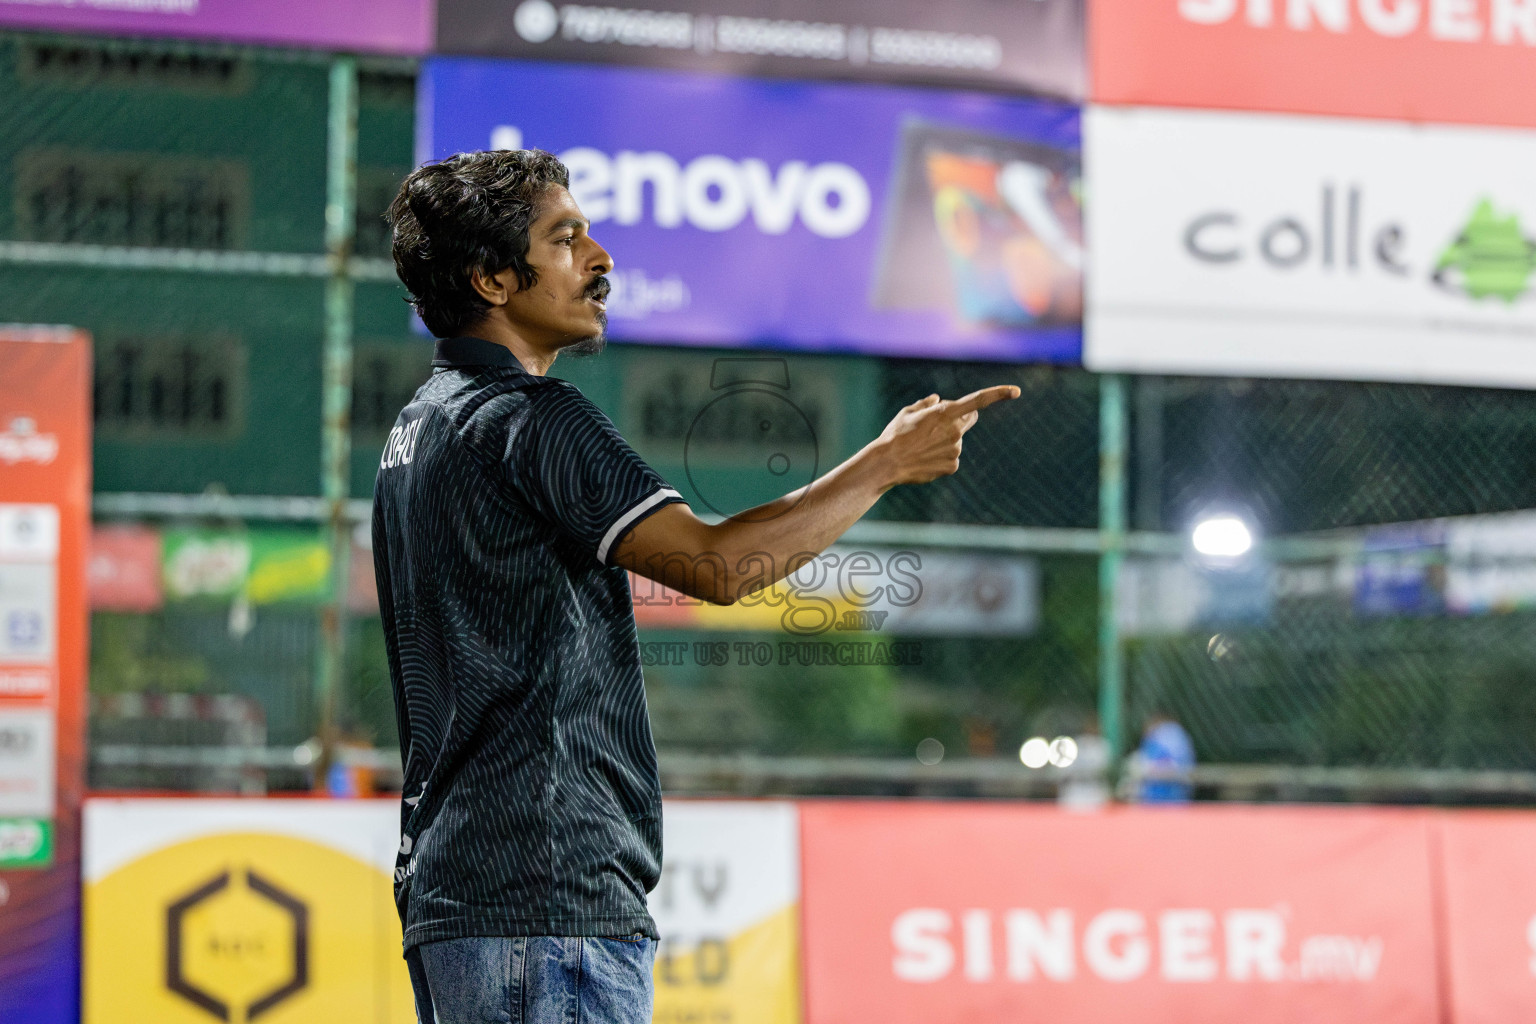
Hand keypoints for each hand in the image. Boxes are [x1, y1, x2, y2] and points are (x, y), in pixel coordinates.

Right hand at [873, 385, 1019, 488]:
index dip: (998, 394)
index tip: (1016, 391)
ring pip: (956, 440)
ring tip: (921, 446)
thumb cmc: (895, 435)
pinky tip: (924, 459)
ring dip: (945, 440)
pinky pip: (951, 457)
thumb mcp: (908, 413)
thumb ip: (926, 404)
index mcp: (945, 413)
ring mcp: (956, 449)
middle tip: (939, 423)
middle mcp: (955, 430)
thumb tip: (936, 400)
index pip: (978, 401)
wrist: (887, 463)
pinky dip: (941, 457)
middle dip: (961, 418)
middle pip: (969, 419)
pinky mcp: (952, 466)